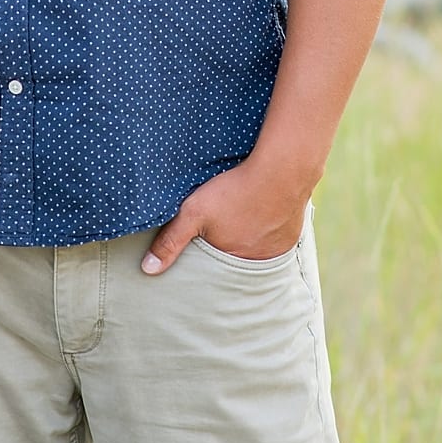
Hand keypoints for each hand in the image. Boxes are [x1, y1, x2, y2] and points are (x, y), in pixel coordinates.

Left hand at [142, 157, 313, 274]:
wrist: (282, 169)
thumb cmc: (235, 190)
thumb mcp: (194, 212)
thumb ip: (170, 241)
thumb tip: (147, 269)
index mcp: (236, 262)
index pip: (217, 273)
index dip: (210, 262)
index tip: (206, 251)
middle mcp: (260, 261)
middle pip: (240, 261)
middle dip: (230, 252)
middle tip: (225, 235)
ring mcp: (280, 247)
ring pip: (260, 248)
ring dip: (251, 239)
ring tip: (242, 224)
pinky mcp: (294, 230)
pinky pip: (277, 235)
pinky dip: (269, 227)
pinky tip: (262, 213)